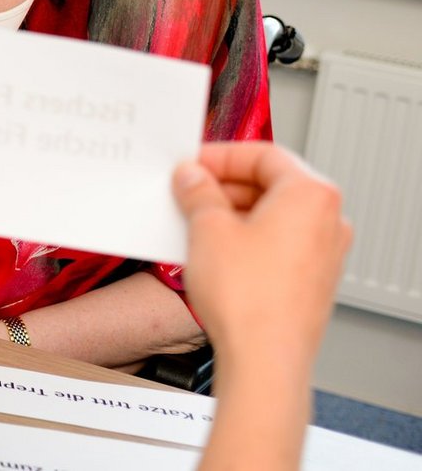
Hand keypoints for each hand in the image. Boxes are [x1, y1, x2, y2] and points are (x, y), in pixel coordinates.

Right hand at [173, 142, 351, 377]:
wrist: (263, 359)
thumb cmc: (249, 299)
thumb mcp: (207, 228)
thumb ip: (197, 191)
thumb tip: (192, 178)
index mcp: (311, 195)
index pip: (263, 154)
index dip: (219, 156)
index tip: (192, 164)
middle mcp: (327, 221)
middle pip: (270, 184)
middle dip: (224, 186)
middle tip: (187, 191)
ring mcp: (324, 253)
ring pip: (272, 216)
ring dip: (231, 213)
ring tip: (193, 222)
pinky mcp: (312, 280)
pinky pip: (276, 243)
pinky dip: (245, 239)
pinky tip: (211, 250)